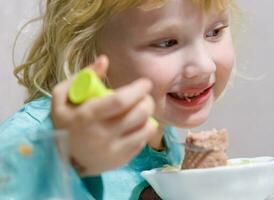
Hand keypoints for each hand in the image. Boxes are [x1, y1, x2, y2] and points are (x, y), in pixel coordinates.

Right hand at [51, 55, 156, 175]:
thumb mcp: (62, 97)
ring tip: (142, 110)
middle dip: (147, 100)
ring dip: (149, 115)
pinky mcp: (121, 160)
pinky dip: (144, 130)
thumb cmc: (65, 123)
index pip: (120, 100)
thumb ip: (82, 77)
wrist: (63, 160)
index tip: (145, 83)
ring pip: (145, 128)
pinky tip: (136, 125)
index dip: (137, 89)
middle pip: (138, 114)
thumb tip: (104, 60)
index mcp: (86, 117)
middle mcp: (102, 135)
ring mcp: (113, 150)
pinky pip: (143, 141)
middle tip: (145, 96)